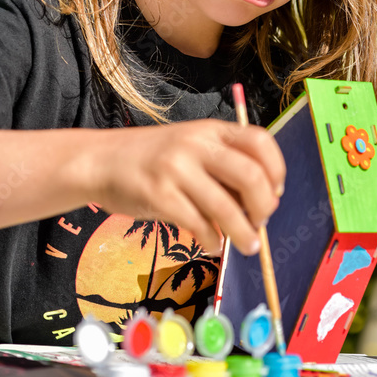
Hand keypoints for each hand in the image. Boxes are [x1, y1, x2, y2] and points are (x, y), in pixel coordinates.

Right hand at [85, 120, 285, 256]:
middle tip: (260, 224)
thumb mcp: (189, 148)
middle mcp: (196, 144)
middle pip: (251, 176)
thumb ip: (221, 166)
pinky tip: (211, 245)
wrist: (100, 161)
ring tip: (247, 246)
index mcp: (210, 130)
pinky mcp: (158, 194)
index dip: (276, 170)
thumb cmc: (151, 159)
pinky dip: (212, 241)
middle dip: (264, 207)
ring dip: (244, 234)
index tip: (275, 192)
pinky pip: (198, 225)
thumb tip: (260, 203)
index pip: (260, 142)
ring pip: (227, 208)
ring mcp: (176, 169)